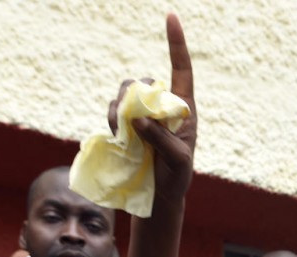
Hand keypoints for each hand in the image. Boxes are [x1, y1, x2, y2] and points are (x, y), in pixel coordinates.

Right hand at [110, 14, 196, 208]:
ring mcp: (143, 116)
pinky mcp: (126, 127)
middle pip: (144, 81)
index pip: (181, 69)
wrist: (160, 198)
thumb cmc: (177, 179)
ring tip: (124, 133)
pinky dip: (113, 119)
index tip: (170, 15)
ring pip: (126, 94)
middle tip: (133, 121)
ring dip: (120, 108)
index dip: (176, 43)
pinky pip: (114, 110)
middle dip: (135, 94)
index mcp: (183, 110)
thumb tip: (139, 119)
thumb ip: (162, 140)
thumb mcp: (178, 162)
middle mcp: (162, 108)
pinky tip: (118, 136)